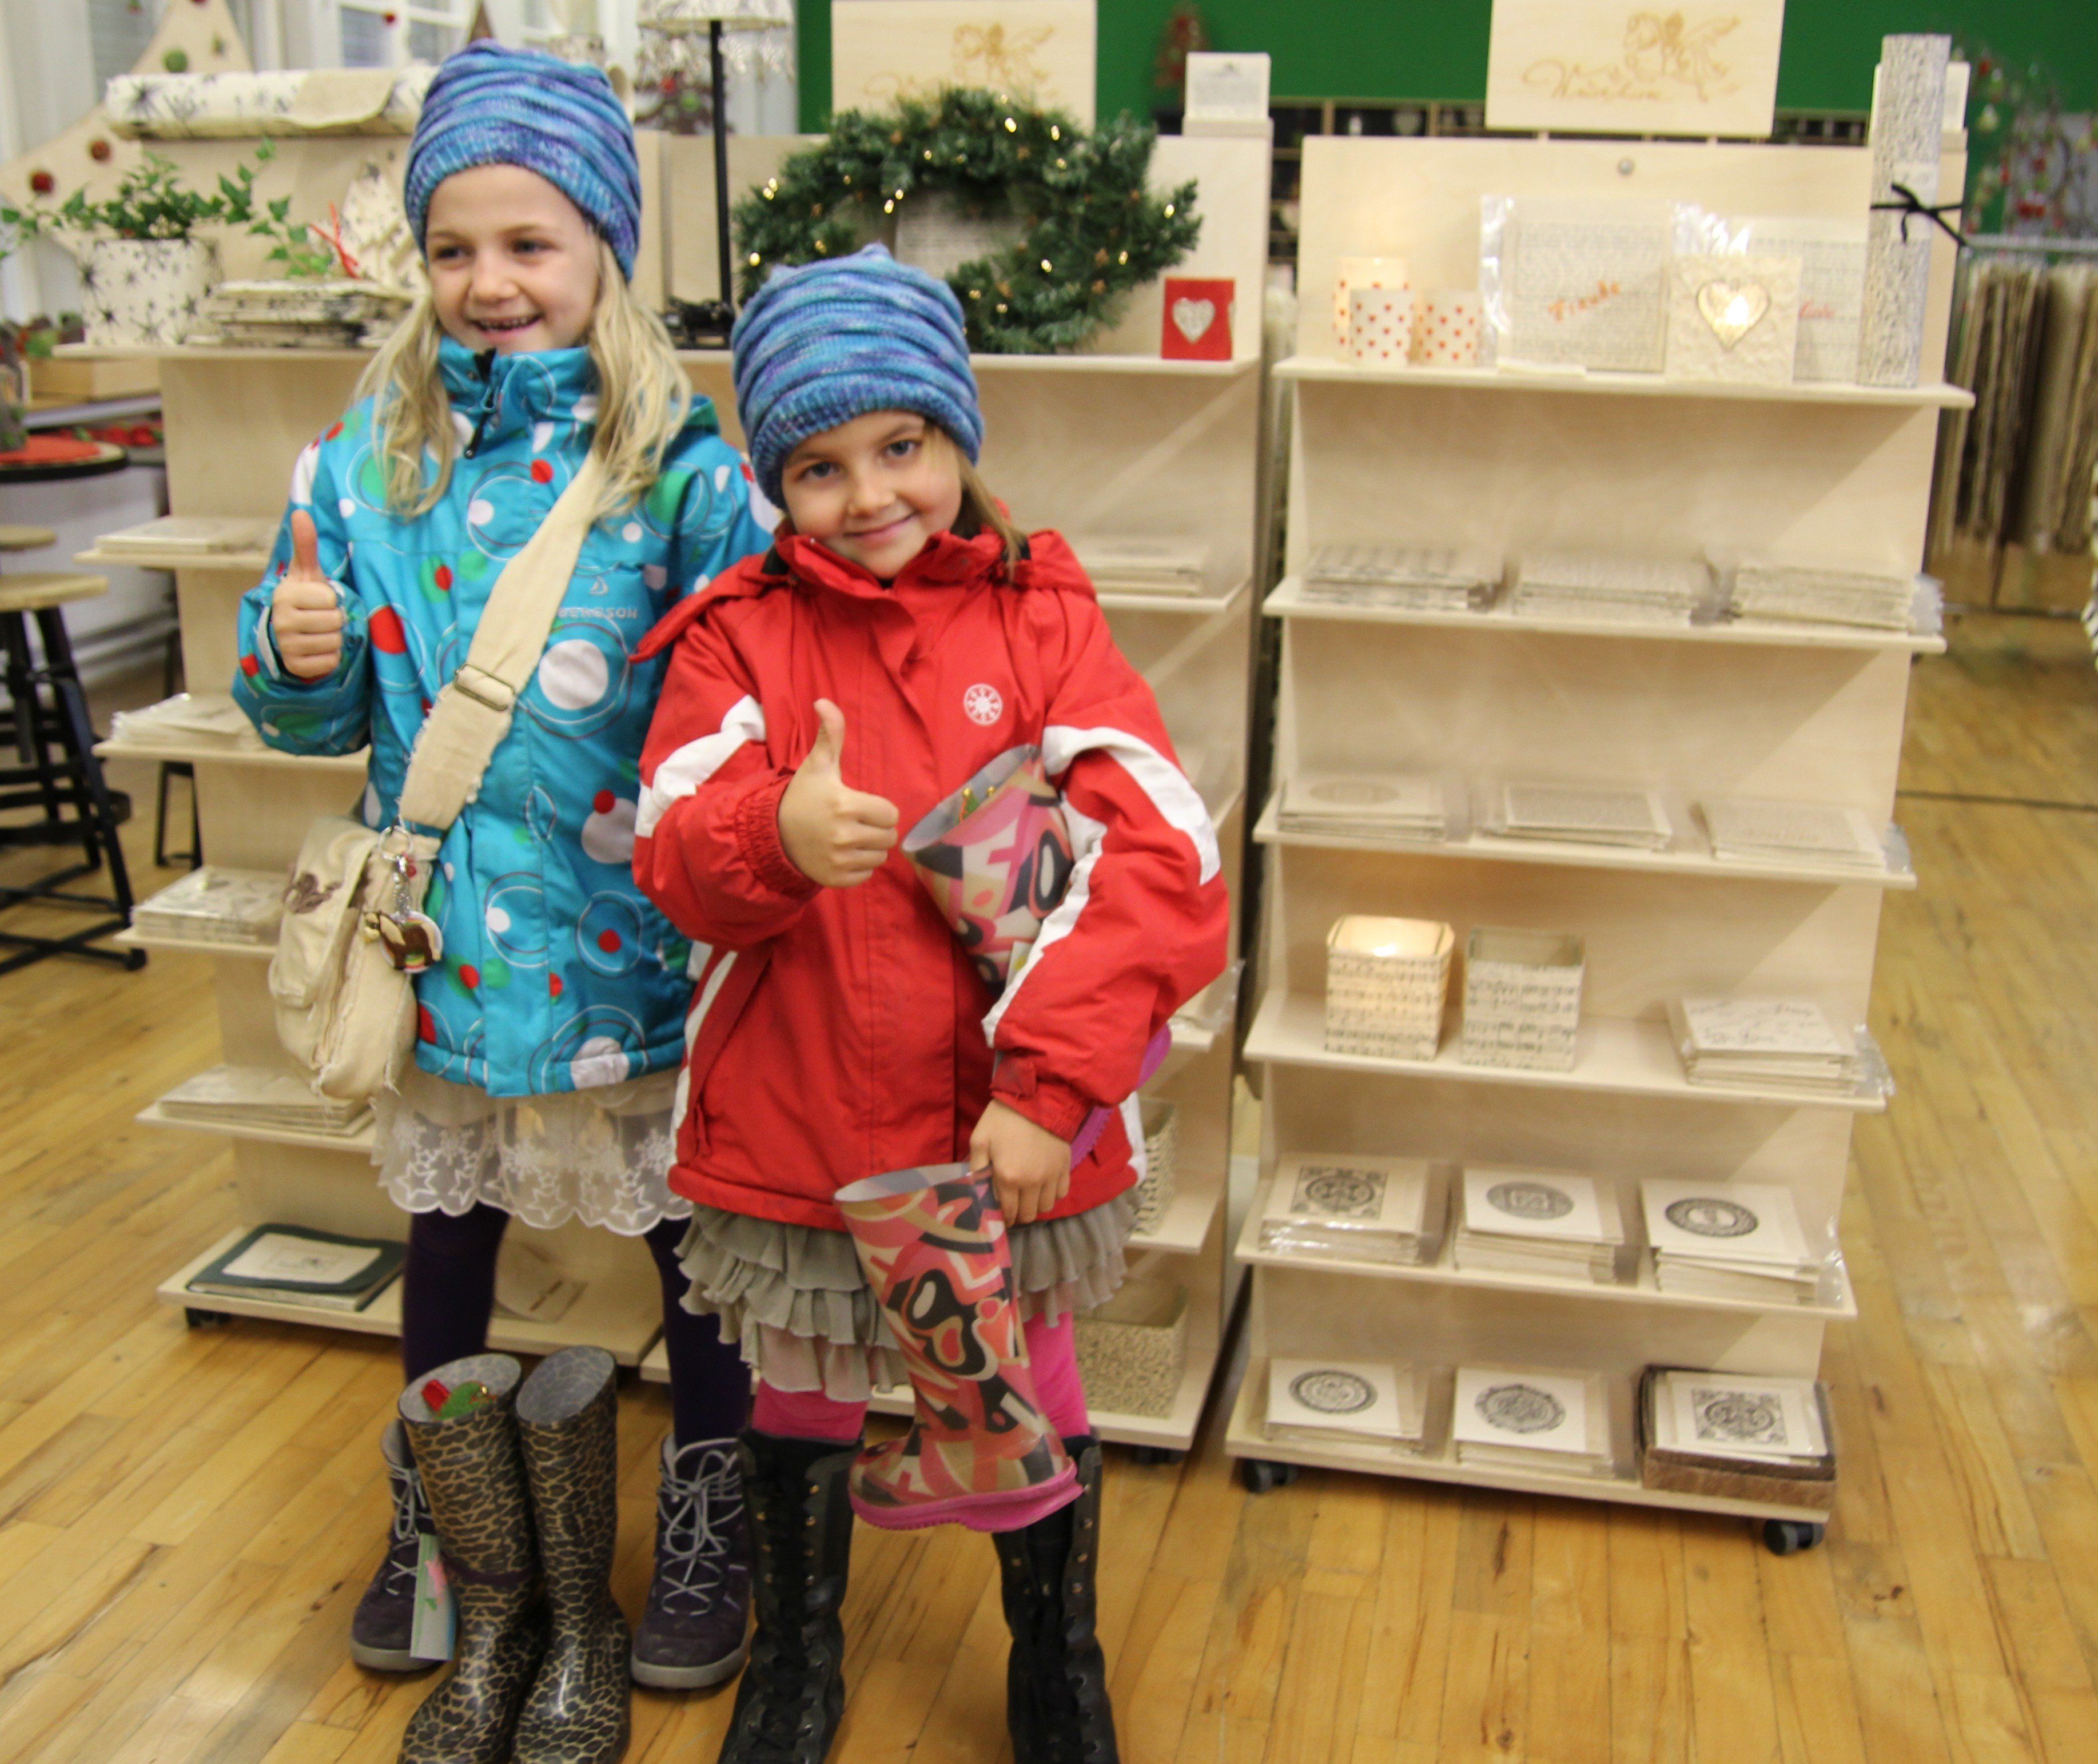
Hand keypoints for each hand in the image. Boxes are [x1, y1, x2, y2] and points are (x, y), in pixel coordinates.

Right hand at [269, 511, 342, 679]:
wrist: (287, 632)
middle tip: (323, 617)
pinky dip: (330, 657)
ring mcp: (286, 645)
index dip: (332, 599)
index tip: (320, 600)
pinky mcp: (294, 666)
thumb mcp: (306, 573)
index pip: (330, 599)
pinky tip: (318, 649)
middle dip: (335, 619)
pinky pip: (329, 662)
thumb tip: (301, 512)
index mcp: (286, 595)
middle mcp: (282, 620)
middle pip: (335, 621)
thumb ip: (306, 546)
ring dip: (334, 638)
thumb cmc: (303, 598)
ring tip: (320, 632)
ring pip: (334, 642)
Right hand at [777, 699, 898, 886]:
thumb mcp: (818, 765)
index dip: (878, 809)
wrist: (773, 833)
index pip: (890, 813)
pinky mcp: (835, 880)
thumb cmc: (803, 796)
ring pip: (879, 857)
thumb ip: (831, 734)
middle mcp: (844, 835)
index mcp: (845, 804)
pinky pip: (866, 875)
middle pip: (888, 837)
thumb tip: (824, 701)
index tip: (859, 805)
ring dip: (869, 848)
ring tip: (848, 837)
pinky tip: (841, 854)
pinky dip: (858, 867)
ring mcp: (839, 860)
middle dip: (876, 829)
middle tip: (855, 822)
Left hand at [970, 1099, 1071, 1225]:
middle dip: (1019, 1215)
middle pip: (1028, 1214)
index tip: (1001, 1217)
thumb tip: (976, 1189)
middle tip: (1013, 1206)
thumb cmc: (1003, 1118)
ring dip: (1036, 1206)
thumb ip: (976, 1168)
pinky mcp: (1064, 1168)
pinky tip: (1044, 1186)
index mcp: (1008, 1177)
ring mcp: (1051, 1176)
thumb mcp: (980, 1140)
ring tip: (1028, 1197)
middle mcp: (1032, 1182)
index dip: (1003, 1219)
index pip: (1008, 1212)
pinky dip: (1052, 1195)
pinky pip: (1061, 1194)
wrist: (1036, 1098)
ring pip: (1046, 1207)